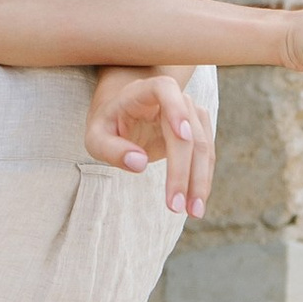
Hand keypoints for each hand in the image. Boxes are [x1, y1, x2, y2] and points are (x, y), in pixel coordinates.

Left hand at [86, 67, 215, 214]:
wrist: (124, 113)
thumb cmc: (107, 124)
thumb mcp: (96, 137)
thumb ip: (111, 149)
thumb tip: (139, 164)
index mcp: (144, 91)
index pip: (165, 90)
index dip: (176, 109)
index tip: (182, 135)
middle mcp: (174, 98)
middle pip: (187, 133)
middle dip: (183, 171)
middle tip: (176, 205)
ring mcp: (191, 113)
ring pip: (203, 146)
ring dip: (200, 181)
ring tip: (192, 211)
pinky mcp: (199, 130)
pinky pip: (206, 156)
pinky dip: (202, 179)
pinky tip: (196, 202)